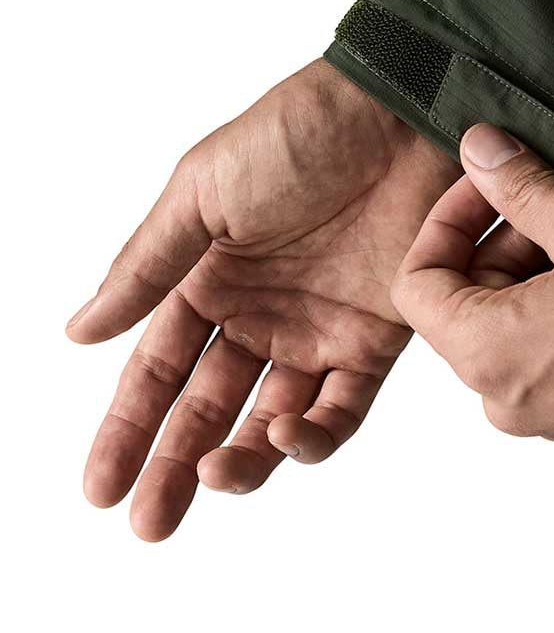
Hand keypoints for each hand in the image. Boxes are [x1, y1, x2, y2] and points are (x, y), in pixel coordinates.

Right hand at [68, 59, 459, 539]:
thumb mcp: (203, 191)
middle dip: (177, 464)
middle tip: (150, 519)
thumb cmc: (296, 134)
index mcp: (212, 277)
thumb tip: (80, 331)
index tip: (99, 487)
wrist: (394, 113)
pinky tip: (280, 440)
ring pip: (274, 418)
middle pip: (210, 404)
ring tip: (212, 480)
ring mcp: (320, 326)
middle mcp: (263, 311)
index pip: (160, 368)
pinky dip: (314, 433)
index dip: (128, 427)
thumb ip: (149, 266)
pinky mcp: (377, 332)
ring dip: (243, 460)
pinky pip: (343, 403)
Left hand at [392, 124, 553, 445]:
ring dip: (536, 266)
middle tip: (553, 197)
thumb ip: (521, 185)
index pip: (417, 283)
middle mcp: (504, 395)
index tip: (489, 186)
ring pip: (511, 322)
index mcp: (486, 354)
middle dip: (501, 238)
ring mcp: (548, 411)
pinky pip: (549, 347)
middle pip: (466, 301)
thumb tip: (480, 150)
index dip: (446, 221)